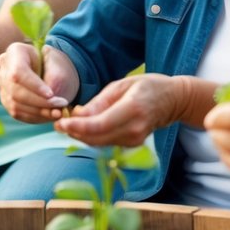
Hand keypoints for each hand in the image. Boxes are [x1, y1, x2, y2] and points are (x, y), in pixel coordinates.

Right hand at [0, 41, 78, 122]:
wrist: (50, 70)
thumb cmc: (54, 63)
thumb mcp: (58, 64)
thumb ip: (55, 79)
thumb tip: (50, 100)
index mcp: (15, 51)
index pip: (19, 72)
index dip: (34, 86)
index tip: (52, 94)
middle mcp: (4, 69)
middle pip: (16, 91)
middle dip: (40, 102)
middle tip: (60, 105)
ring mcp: (3, 86)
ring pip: (16, 105)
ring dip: (39, 112)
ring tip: (58, 112)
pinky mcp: (7, 101)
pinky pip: (18, 113)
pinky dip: (35, 116)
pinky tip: (49, 114)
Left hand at [54, 73, 186, 146]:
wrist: (172, 100)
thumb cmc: (147, 86)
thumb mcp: (122, 85)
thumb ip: (100, 102)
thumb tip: (78, 115)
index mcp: (132, 109)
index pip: (100, 125)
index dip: (78, 127)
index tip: (61, 123)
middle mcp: (134, 129)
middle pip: (97, 138)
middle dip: (74, 133)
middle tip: (57, 123)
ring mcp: (135, 140)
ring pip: (99, 143)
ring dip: (80, 136)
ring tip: (66, 124)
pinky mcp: (133, 145)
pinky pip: (106, 143)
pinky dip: (91, 136)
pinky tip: (82, 127)